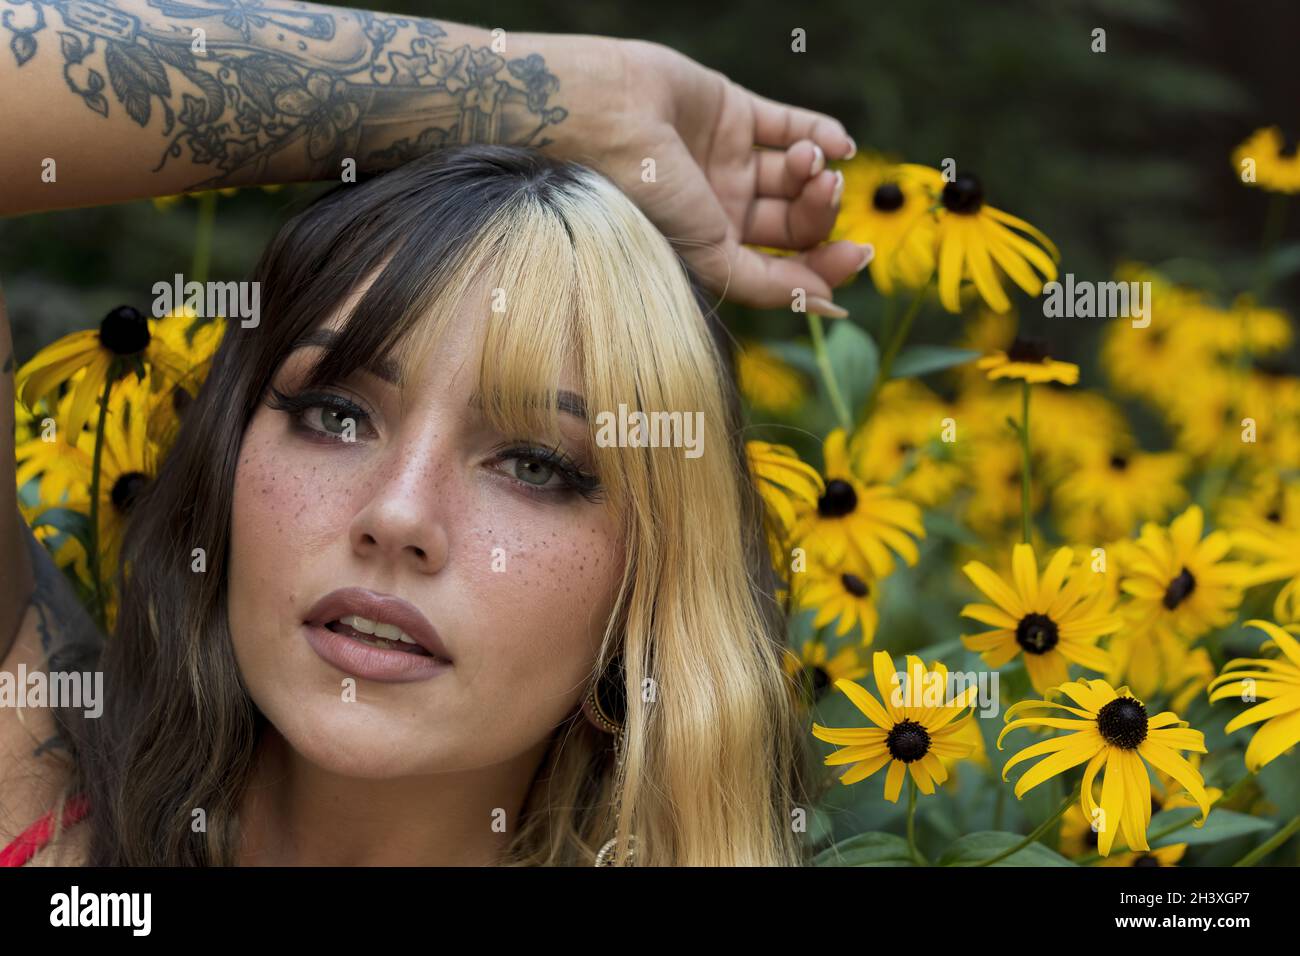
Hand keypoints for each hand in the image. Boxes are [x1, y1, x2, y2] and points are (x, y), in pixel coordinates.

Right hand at [574, 39, 868, 312]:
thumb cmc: (643, 194)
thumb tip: (831, 305)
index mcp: (712, 252)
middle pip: (795, 225)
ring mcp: (728, 161)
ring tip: (807, 159)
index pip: (782, 270)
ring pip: (796, 176)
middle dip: (822, 213)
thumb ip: (769, 284)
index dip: (824, 268)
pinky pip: (790, 125)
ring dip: (816, 171)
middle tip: (827, 190)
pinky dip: (822, 132)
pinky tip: (837, 141)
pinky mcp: (732, 112)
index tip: (858, 255)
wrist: (606, 117)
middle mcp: (722, 210)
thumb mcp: (708, 256)